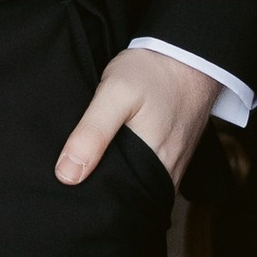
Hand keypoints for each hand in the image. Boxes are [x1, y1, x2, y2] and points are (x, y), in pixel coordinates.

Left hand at [55, 46, 217, 191]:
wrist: (190, 52)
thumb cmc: (153, 71)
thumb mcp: (116, 93)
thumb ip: (92, 133)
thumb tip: (67, 175)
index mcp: (153, 166)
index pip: (119, 204)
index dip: (94, 204)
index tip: (68, 199)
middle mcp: (168, 173)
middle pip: (130, 199)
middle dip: (104, 198)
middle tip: (71, 189)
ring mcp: (175, 165)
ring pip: (140, 189)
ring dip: (118, 185)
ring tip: (88, 178)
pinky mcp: (176, 155)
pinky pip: (151, 176)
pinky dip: (132, 173)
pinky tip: (112, 161)